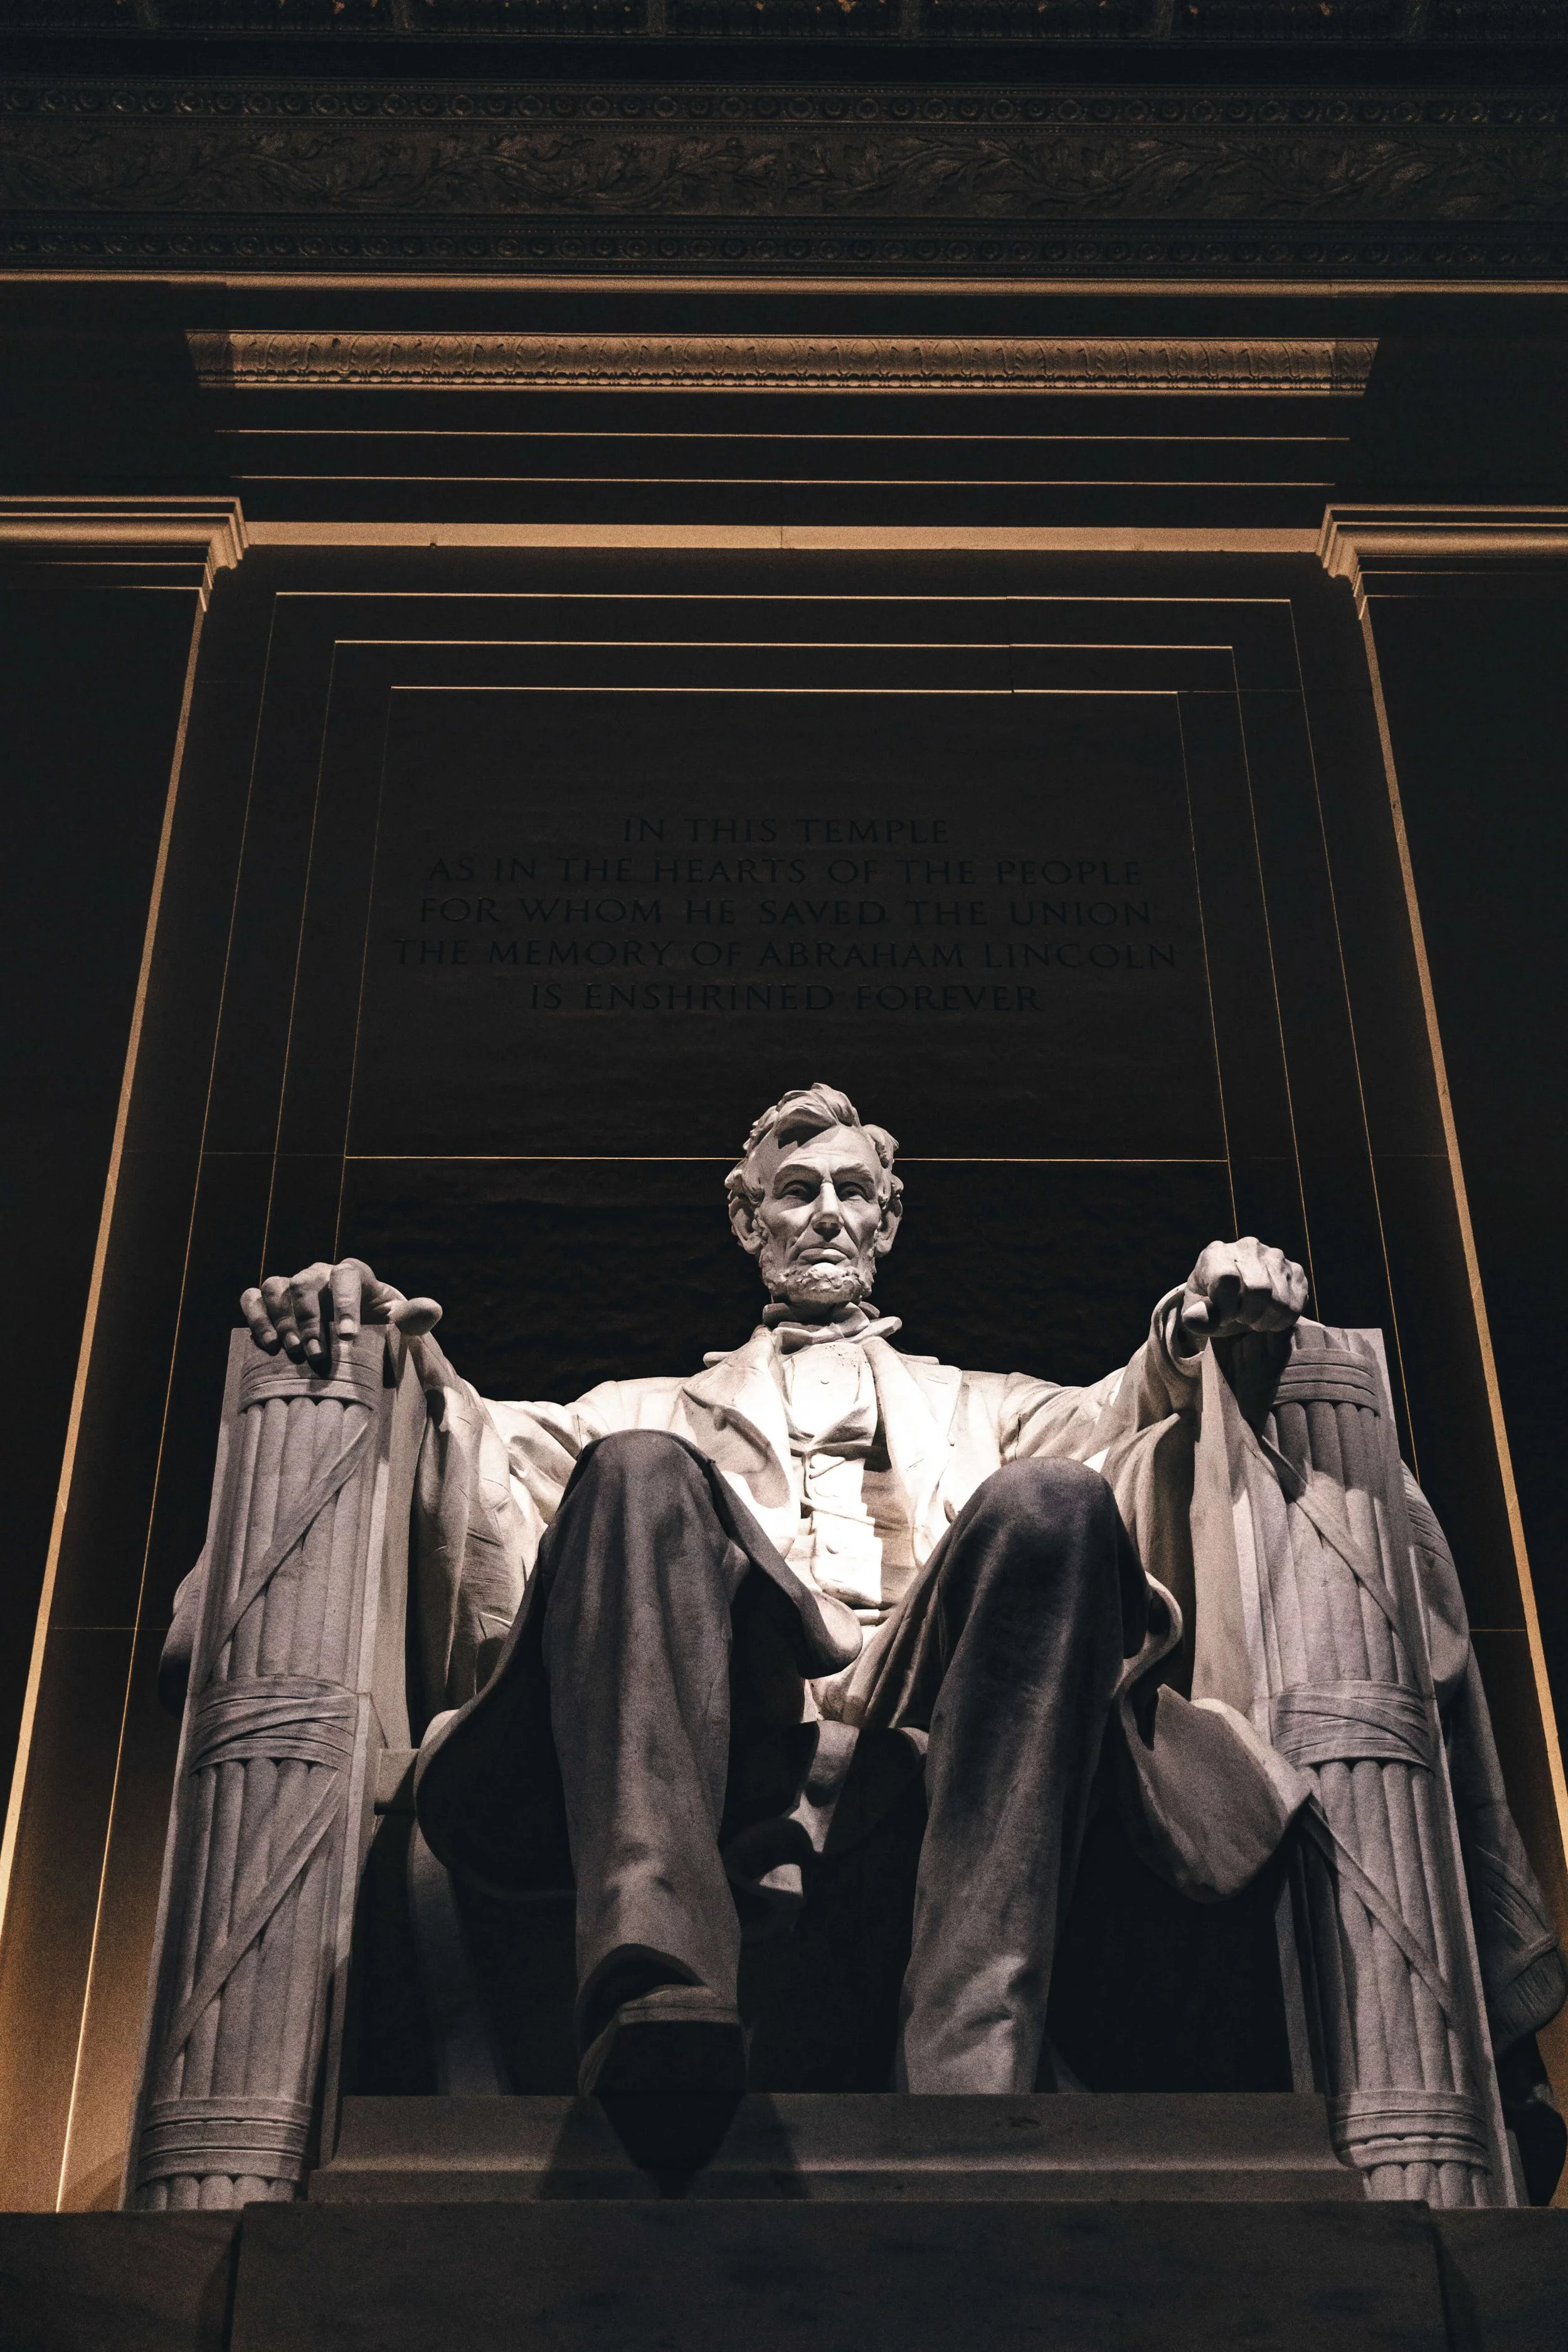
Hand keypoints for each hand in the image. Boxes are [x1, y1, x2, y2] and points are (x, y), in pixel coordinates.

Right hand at [240, 1256, 440, 1368]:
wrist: (354, 1334)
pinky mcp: (271, 1301)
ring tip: (291, 1351)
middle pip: (305, 1284)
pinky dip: (255, 1316)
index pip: (347, 1276)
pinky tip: (266, 1342)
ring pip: (275, 1287)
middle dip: (309, 1321)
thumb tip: (432, 1310)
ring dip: (281, 1320)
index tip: (348, 1336)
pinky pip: (252, 1297)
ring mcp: (292, 1285)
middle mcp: (319, 1274)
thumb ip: (412, 1317)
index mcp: (354, 1274)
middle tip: (317, 1355)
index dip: (346, 1303)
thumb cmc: (379, 1326)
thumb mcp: (398, 1323)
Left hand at [1179, 1238, 1307, 1347]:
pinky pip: (1296, 1304)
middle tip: (1241, 1319)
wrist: (1233, 1297)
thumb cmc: (1212, 1303)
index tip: (1223, 1317)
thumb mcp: (1196, 1312)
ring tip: (1254, 1318)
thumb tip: (1195, 1318)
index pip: (1226, 1278)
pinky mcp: (1295, 1270)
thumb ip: (1194, 1316)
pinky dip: (1282, 1320)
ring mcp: (1275, 1256)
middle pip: (1258, 1289)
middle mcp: (1248, 1247)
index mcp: (1216, 1253)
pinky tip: (1269, 1315)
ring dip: (1266, 1320)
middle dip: (1248, 1315)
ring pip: (1280, 1300)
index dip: (1226, 1307)